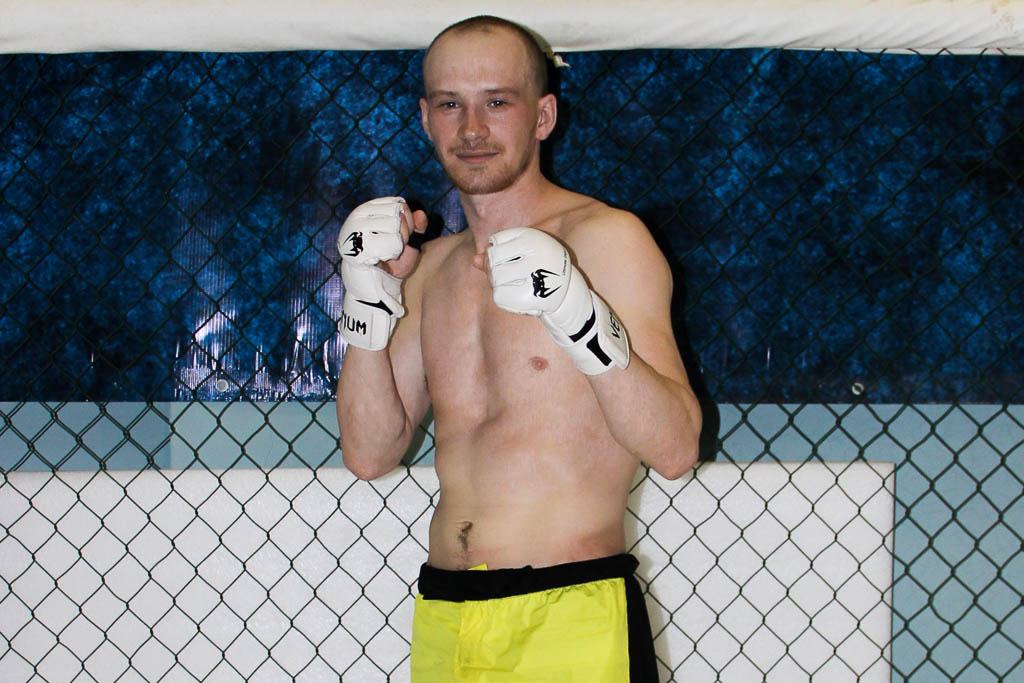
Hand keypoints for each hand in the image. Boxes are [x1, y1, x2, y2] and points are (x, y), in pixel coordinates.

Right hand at [337, 197, 424, 350]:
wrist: (375, 292)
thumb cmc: (390, 266)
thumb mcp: (408, 243)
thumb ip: (416, 226)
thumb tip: (420, 214)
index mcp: (368, 210)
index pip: (399, 203)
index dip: (408, 222)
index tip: (399, 239)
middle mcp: (357, 216)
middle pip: (398, 213)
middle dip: (403, 234)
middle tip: (391, 250)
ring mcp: (353, 230)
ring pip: (395, 226)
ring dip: (397, 245)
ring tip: (384, 255)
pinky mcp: (355, 246)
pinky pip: (390, 242)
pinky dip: (391, 253)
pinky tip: (380, 260)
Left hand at [486, 227, 572, 315]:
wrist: (569, 294)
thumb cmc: (541, 270)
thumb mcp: (523, 256)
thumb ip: (498, 256)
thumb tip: (474, 260)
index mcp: (533, 237)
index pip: (496, 241)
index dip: (496, 253)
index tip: (510, 261)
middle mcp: (535, 252)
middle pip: (493, 259)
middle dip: (495, 271)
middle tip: (511, 278)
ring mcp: (534, 273)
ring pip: (495, 278)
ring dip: (499, 285)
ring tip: (515, 286)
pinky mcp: (531, 295)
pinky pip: (499, 296)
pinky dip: (504, 298)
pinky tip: (517, 297)